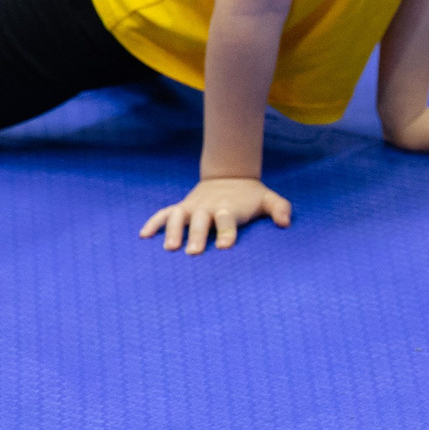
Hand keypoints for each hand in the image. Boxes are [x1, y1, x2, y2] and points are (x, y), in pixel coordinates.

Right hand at [140, 177, 289, 254]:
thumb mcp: (269, 199)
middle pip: (200, 221)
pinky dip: (153, 222)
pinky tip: (143, 236)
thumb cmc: (251, 196)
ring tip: (169, 248)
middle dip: (197, 235)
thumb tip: (285, 222)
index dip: (227, 232)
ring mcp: (192, 207)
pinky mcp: (181, 207)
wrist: (230, 176)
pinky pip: (164, 214)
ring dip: (172, 231)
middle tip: (194, 253)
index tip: (225, 246)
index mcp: (229, 207)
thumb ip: (280, 208)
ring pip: (178, 217)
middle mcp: (208, 207)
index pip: (228, 219)